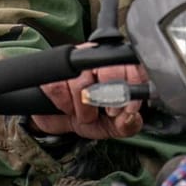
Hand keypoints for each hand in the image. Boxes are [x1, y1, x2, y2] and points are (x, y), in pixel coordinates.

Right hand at [34, 44, 148, 139]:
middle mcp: (98, 60)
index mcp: (119, 69)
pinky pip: (58, 87)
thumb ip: (127, 124)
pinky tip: (69, 108)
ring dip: (83, 108)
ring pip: (81, 82)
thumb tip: (130, 116)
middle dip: (107, 98)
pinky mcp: (52, 71)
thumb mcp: (112, 125)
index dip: (132, 85)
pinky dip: (64, 104)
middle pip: (109, 69)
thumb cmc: (89, 117)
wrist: (58, 119)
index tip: (128, 107)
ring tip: (85, 114)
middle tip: (106, 112)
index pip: (132, 64)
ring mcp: (74, 63)